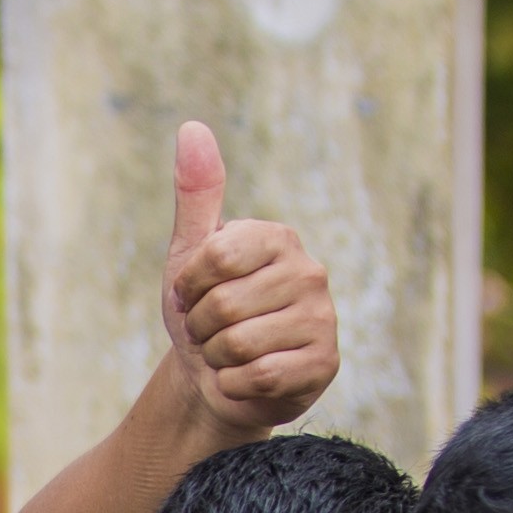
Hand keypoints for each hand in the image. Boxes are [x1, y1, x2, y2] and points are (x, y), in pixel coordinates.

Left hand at [157, 124, 334, 442]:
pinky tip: (244, 379)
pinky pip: (258, 376)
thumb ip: (196, 195)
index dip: (188, 286)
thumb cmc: (204, 314)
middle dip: (200, 328)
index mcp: (277, 238)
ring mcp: (323, 318)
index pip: (214, 255)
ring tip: (228, 354)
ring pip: (239, 344)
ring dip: (217, 358)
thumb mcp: (190, 254)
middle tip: (212, 332)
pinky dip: (235, 384)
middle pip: (222, 305)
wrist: (215, 380)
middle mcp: (309, 272)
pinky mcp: (324, 364)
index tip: (193, 295)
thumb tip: (192, 127)